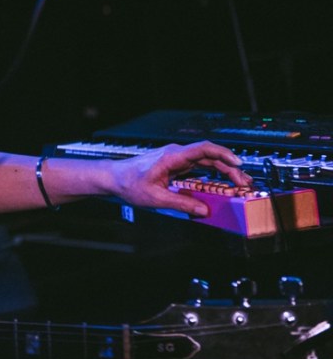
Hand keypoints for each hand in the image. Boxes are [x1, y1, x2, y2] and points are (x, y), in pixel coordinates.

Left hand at [107, 141, 252, 216]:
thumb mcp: (155, 198)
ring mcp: (177, 159)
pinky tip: (222, 183)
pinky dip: (213, 173)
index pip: (203, 149)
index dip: (223, 154)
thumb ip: (181, 204)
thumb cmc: (129, 184)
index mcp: (172, 156)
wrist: (114, 178)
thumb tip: (203, 210)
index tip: (238, 164)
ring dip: (224, 171)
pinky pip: (199, 167)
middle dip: (230, 168)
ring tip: (240, 183)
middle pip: (210, 156)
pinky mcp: (176, 165)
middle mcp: (177, 154)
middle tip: (244, 183)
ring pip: (207, 161)